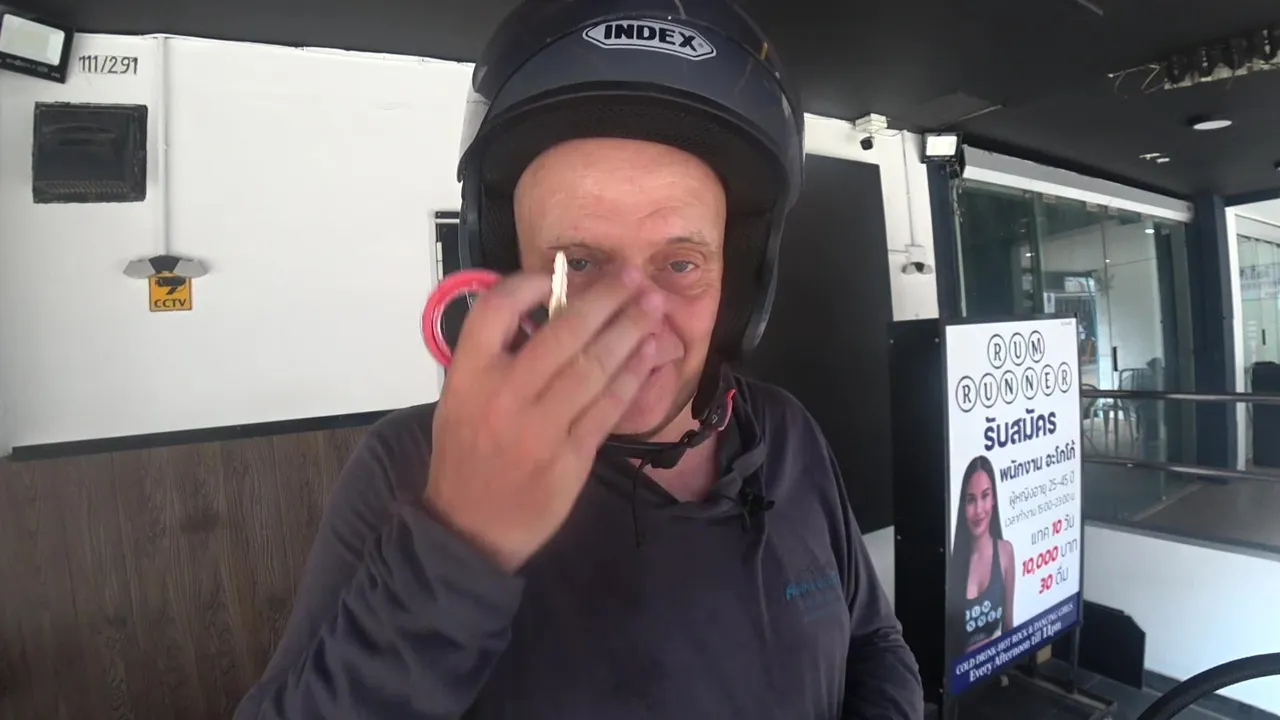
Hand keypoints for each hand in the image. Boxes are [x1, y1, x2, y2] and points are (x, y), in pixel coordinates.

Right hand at [424, 268, 662, 571]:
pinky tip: (650, 353)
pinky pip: (609, 405)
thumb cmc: (467, 456)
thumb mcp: (459, 398)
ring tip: (653, 306)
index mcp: (468, 375)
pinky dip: (633, 375)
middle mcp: (504, 394)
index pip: (496, 309)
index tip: (556, 276)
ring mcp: (540, 427)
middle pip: (564, 331)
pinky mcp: (571, 455)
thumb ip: (493, 357)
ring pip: (595, 365)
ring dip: (630, 330)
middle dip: (607, 298)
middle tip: (634, 277)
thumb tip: (544, 311)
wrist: (469, 528)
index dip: (529, 284)